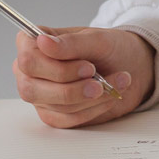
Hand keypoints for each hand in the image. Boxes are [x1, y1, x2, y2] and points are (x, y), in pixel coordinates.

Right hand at [13, 26, 153, 128]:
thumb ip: (71, 42)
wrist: (130, 67)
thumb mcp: (97, 39)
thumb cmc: (110, 48)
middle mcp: (29, 71)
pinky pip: (67, 120)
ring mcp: (39, 94)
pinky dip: (93, 109)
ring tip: (116, 83)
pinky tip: (108, 96)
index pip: (28, 61)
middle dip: (72, 89)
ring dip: (90, 98)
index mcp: (32, 44)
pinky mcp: (53, 114)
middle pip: (32, 89)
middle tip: (99, 82)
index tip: (88, 67)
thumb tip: (42, 41)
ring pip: (55, 105)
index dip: (57, 69)